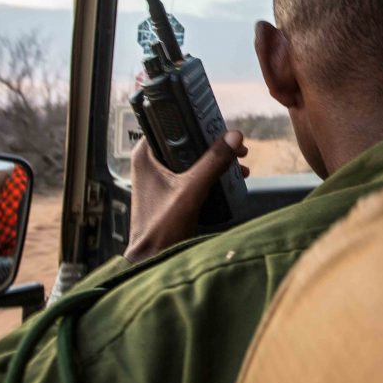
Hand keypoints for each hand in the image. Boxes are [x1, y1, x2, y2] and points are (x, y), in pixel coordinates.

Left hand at [125, 131, 249, 262]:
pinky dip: (210, 174)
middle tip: (234, 147)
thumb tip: (233, 137)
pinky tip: (229, 179)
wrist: (153, 259)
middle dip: (213, 144)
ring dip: (215, 160)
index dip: (196, 122)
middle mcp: (150, 163)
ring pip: (191, 158)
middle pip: (186, 141)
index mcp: (145, 155)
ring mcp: (159, 178)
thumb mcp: (191, 191)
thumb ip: (212, 163)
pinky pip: (192, 174)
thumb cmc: (161, 227)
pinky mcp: (168, 192)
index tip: (218, 125)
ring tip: (237, 164)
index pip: (170, 124)